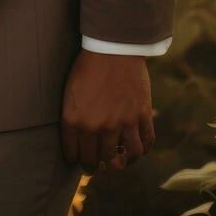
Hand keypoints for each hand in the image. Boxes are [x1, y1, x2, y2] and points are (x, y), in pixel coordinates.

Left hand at [60, 50, 154, 171]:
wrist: (111, 48)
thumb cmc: (86, 69)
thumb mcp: (70, 95)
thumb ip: (73, 119)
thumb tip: (80, 141)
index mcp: (74, 120)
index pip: (73, 155)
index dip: (76, 161)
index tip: (79, 162)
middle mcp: (97, 126)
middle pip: (96, 160)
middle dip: (94, 166)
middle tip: (95, 167)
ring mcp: (121, 123)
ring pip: (123, 158)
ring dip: (120, 163)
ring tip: (118, 162)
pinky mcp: (140, 116)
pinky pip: (145, 144)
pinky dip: (142, 151)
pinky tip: (137, 151)